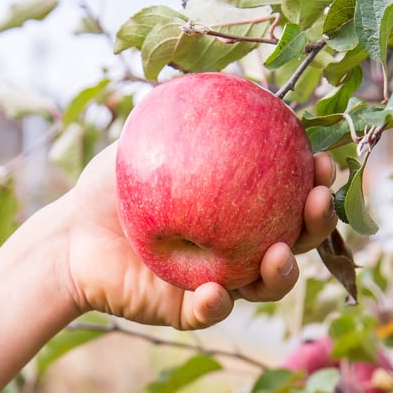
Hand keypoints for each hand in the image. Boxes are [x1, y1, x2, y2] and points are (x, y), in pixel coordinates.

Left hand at [53, 141, 337, 330]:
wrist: (67, 236)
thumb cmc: (107, 187)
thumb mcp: (146, 141)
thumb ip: (187, 115)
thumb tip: (237, 79)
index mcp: (238, 209)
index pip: (289, 196)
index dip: (316, 183)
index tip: (325, 162)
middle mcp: (236, 247)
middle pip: (293, 242)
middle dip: (316, 225)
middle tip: (316, 201)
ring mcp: (216, 281)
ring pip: (264, 286)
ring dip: (281, 274)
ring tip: (278, 256)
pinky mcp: (185, 311)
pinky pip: (209, 313)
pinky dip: (216, 304)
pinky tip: (217, 291)